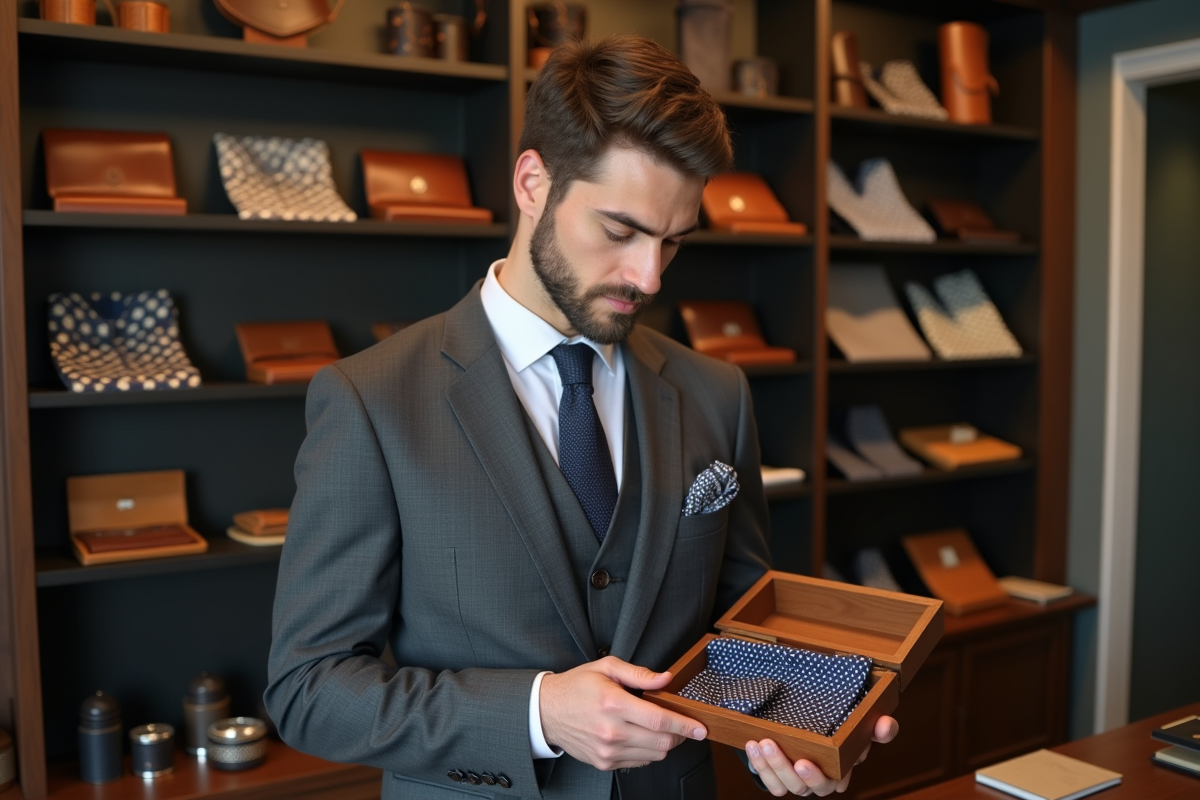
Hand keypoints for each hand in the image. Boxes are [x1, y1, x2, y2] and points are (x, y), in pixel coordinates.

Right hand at [539, 656, 706, 770]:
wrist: (547, 711)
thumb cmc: (577, 686)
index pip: (659, 720)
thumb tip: (667, 678)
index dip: (685, 725)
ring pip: (653, 755)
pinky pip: (639, 762)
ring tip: (657, 728)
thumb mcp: (606, 668)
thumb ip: (639, 674)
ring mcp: (608, 751)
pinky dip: (647, 751)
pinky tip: (639, 736)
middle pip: (662, 742)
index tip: (701, 728)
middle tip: (682, 725)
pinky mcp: (604, 763)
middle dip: (679, 735)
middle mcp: (611, 731)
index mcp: (614, 703)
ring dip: (664, 744)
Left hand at [746, 715, 898, 795]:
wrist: (799, 722)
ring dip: (775, 766)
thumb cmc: (834, 724)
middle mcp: (821, 778)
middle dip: (802, 773)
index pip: (842, 776)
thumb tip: (887, 725)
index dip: (834, 775)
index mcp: (842, 767)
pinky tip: (753, 746)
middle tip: (788, 754)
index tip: (812, 761)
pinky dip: (761, 767)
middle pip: (815, 787)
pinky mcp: (779, 778)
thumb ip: (876, 723)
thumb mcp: (857, 719)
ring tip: (763, 744)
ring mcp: (798, 780)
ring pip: (789, 785)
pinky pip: (771, 782)